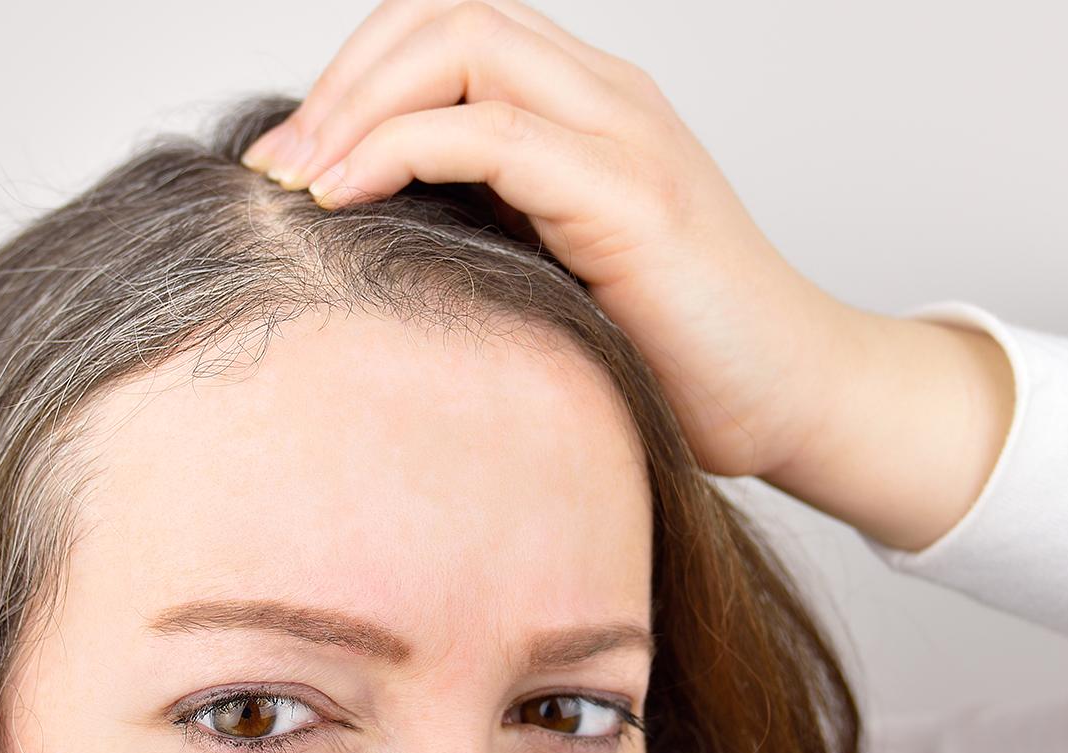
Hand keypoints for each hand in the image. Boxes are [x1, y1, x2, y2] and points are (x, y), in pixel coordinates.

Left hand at [241, 0, 1014, 549]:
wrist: (794, 399)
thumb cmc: (670, 347)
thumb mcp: (549, 261)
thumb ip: (478, 218)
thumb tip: (348, 227)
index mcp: (581, 104)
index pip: (443, 27)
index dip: (351, 74)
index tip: (286, 160)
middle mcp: (604, 95)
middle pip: (442, 13)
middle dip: (338, 80)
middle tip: (273, 165)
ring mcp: (625, 133)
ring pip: (462, 45)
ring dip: (354, 105)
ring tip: (296, 181)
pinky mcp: (633, 195)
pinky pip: (493, 132)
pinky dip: (399, 151)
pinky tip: (346, 200)